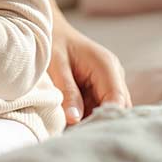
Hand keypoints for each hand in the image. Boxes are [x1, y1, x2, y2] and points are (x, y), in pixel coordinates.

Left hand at [49, 1, 131, 123]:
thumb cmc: (49, 41)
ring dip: (91, 120)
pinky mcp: (98, 88)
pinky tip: (71, 121)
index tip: (86, 131)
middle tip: (76, 134)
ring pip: (107, 110)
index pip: (117, 100)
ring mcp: (107, 82)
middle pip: (116, 109)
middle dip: (98, 122)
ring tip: (70, 128)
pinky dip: (86, 115)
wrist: (45, 28)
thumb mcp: (55, 64)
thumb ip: (67, 90)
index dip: (104, 118)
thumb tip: (75, 119)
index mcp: (106, 66)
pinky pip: (97, 107)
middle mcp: (112, 75)